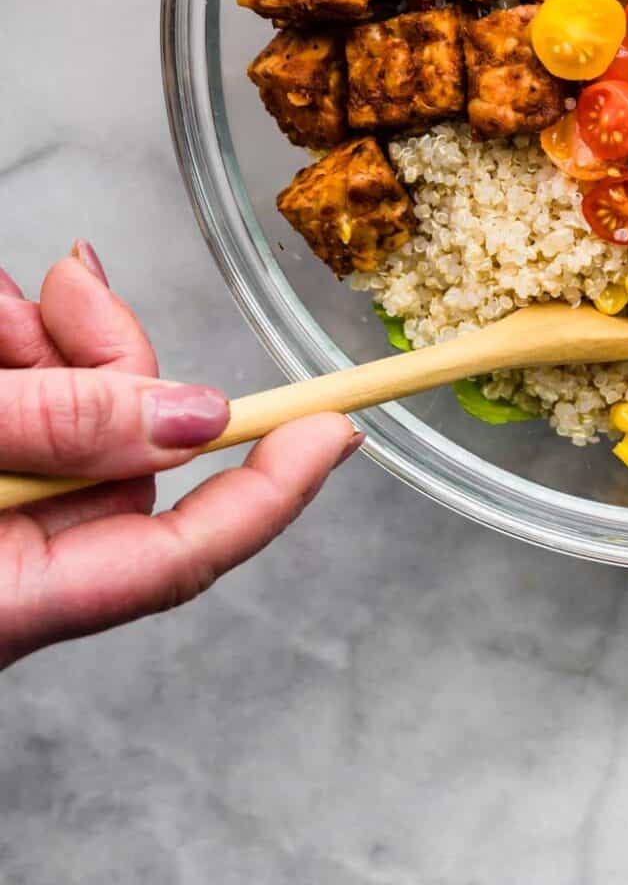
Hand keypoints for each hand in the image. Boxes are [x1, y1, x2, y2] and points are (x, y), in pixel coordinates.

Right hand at [0, 245, 359, 668]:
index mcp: (21, 596)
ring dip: (43, 340)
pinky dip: (11, 353)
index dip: (273, 492)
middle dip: (107, 354)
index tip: (338, 428)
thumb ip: (64, 428)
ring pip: (66, 409)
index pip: (186, 554)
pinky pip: (19, 404)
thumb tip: (193, 418)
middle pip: (121, 446)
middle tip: (72, 287)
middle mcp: (18, 560)